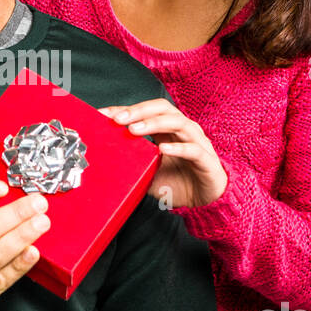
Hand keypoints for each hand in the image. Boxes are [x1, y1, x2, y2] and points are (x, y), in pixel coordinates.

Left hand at [98, 99, 228, 208]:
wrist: (205, 201)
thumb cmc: (178, 183)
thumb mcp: (148, 171)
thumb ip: (133, 162)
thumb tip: (106, 160)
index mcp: (168, 129)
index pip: (146, 111)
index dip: (125, 110)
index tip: (103, 114)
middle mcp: (183, 130)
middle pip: (162, 109)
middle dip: (138, 111)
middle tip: (118, 119)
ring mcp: (197, 142)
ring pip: (177, 123)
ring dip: (154, 123)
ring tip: (134, 129)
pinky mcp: (206, 160)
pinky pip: (193, 149)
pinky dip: (178, 147)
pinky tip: (163, 149)